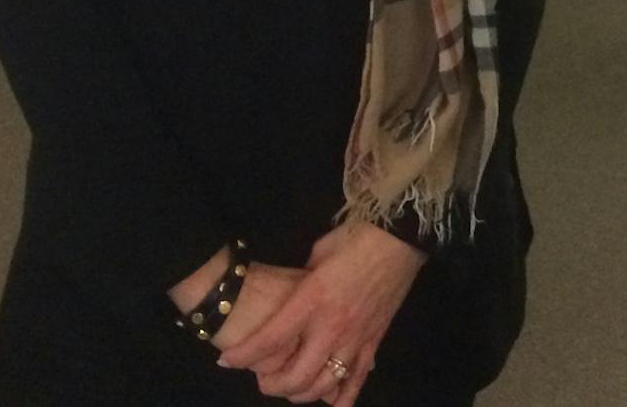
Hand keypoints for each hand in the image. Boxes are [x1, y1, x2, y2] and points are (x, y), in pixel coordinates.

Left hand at [216, 221, 428, 404]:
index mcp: (313, 299)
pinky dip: (343, 397)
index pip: (270, 339)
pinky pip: (358, 380)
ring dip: (302, 394)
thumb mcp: (317, 253)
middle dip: (271, 385)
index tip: (226, 361)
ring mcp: (356, 337)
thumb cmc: (356, 237)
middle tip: (260, 380)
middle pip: (296, 375)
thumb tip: (293, 295)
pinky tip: (330, 403)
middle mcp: (332, 326)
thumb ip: (302, 281)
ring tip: (290, 388)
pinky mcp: (375, 341)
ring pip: (325, 385)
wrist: (400, 238)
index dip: (244, 355)